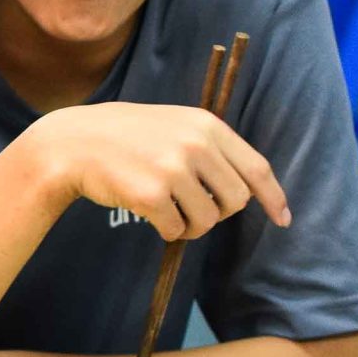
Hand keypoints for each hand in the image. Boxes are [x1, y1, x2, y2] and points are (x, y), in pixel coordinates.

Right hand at [24, 102, 288, 240]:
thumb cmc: (126, 137)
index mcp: (207, 125)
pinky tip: (149, 213)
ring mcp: (174, 169)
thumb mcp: (174, 125)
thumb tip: (248, 187)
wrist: (74, 143)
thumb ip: (210, 148)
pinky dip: (167, 230)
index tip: (283, 218)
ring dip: (192, 225)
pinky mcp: (151, 194)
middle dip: (219, 212)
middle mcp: (196, 144)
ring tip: (169, 211)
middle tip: (193, 207)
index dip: (274, 197)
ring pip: (208, 220)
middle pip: (236, 201)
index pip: (256, 168)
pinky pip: (176, 230)